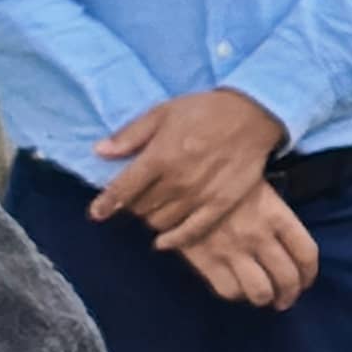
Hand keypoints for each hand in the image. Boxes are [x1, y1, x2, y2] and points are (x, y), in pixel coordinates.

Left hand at [93, 87, 284, 241]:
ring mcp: (200, 195)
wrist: (254, 114)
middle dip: (133, 205)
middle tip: (138, 197)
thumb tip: (100, 151)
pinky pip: (191, 231)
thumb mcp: (163, 112)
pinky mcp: (221, 203)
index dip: (105, 204)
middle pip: (141, 207)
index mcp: (160, 156)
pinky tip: (164, 241)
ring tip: (156, 208)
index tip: (97, 213)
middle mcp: (177, 180)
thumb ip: (130, 134)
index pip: (122, 190)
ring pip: (161, 221)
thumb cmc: (206, 110)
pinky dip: (174, 239)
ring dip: (152, 218)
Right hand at [168, 184, 318, 309]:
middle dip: (290, 293)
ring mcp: (233, 250)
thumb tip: (290, 250)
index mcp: (277, 216)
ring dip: (265, 298)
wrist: (183, 179)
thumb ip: (278, 221)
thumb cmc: (227, 182)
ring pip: (260, 291)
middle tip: (286, 298)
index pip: (306, 253)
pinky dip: (237, 295)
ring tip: (263, 297)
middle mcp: (259, 236)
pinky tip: (238, 289)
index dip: (309, 273)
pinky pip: (228, 290)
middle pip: (287, 278)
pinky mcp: (206, 260)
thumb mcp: (262, 191)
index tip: (305, 281)